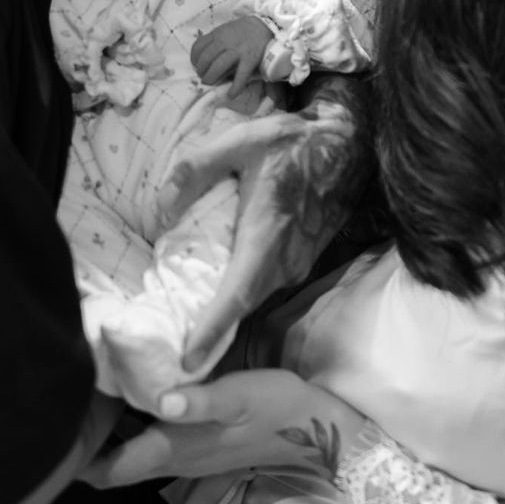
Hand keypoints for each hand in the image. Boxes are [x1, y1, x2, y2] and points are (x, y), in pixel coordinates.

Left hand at [79, 368, 364, 487]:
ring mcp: (186, 455)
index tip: (50, 430)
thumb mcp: (240, 395)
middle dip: (84, 447)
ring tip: (85, 397)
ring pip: (132, 454)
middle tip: (59, 405)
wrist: (317, 428)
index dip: (76, 460)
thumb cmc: (276, 406)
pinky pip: (153, 442)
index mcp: (173, 448)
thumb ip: (199, 401)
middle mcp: (172, 459)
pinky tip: (131, 394)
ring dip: (108, 438)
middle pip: (114, 465)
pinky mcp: (199, 445)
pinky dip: (133, 427)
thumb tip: (160, 402)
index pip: (110, 469)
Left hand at [158, 75, 368, 370]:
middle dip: (210, 333)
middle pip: (242, 305)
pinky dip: (240, 293)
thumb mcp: (236, 142)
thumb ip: (193, 171)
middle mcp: (285, 259)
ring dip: (225, 313)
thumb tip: (159, 211)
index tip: (187, 361)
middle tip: (174, 356)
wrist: (346, 144)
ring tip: (187, 327)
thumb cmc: (290, 142)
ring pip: (254, 296)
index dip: (211, 329)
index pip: (236, 294)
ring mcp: (298, 263)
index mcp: (266, 234)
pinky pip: (266, 285)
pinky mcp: (303, 260)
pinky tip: (218, 289)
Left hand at [191, 17, 272, 96]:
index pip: (198, 47)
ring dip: (210, 78)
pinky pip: (240, 76)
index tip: (196, 65)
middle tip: (203, 77)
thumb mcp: (225, 29)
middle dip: (201, 71)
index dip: (194, 59)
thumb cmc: (243, 30)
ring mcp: (238, 51)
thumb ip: (214, 39)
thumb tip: (201, 56)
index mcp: (218, 34)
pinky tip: (230, 95)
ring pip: (218, 66)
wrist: (265, 26)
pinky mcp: (250, 59)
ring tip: (210, 83)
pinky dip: (234, 88)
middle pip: (206, 58)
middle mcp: (225, 42)